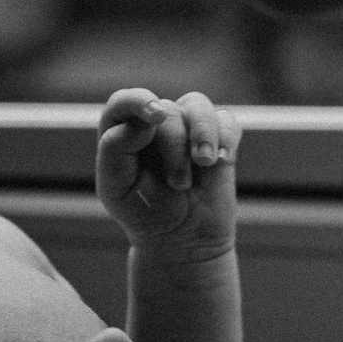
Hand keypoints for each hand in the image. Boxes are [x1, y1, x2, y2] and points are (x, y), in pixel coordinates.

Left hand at [95, 90, 238, 261]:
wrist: (181, 240)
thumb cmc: (142, 211)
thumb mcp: (116, 189)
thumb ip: (116, 150)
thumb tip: (139, 123)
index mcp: (122, 132)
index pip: (123, 102)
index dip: (138, 101)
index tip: (155, 116)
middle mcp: (154, 123)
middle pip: (167, 110)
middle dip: (175, 146)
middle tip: (178, 184)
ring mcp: (187, 128)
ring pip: (198, 106)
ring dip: (203, 133)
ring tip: (205, 162)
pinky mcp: (217, 139)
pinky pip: (226, 122)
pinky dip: (226, 137)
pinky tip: (222, 159)